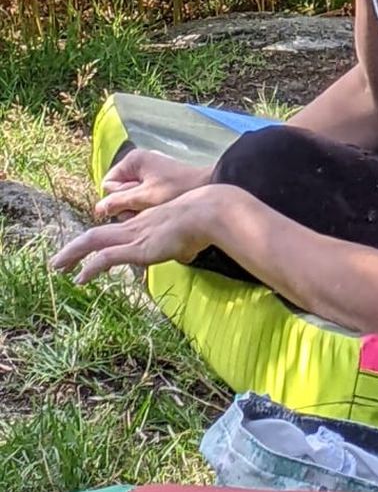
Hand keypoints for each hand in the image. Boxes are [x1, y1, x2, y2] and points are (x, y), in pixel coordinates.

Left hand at [52, 184, 236, 284]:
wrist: (207, 212)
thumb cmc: (204, 222)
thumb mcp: (188, 235)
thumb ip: (181, 245)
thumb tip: (188, 253)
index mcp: (144, 224)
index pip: (114, 232)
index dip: (98, 242)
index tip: (88, 253)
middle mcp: (134, 227)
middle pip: (95, 235)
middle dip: (74, 249)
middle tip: (58, 262)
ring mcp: (134, 236)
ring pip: (92, 241)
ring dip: (71, 254)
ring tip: (57, 268)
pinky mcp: (137, 248)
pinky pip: (106, 257)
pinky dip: (90, 268)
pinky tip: (80, 279)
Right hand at [94, 150, 211, 220]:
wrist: (209, 186)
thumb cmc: (177, 189)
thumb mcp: (145, 197)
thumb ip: (119, 202)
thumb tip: (98, 209)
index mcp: (133, 160)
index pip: (108, 184)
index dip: (117, 199)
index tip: (134, 204)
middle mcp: (138, 163)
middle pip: (119, 191)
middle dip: (128, 204)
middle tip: (145, 209)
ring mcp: (149, 171)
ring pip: (131, 196)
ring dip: (138, 207)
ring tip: (154, 209)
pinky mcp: (159, 181)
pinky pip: (144, 196)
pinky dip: (148, 205)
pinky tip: (160, 210)